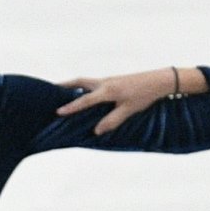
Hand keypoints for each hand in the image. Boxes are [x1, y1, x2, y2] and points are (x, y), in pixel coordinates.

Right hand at [58, 65, 196, 133]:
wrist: (159, 81)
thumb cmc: (145, 95)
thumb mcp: (129, 110)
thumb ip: (112, 120)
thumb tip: (96, 131)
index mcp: (108, 90)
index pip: (85, 100)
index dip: (71, 107)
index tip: (58, 112)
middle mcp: (105, 82)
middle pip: (80, 82)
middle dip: (65, 86)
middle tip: (50, 89)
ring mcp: (108, 80)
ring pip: (86, 81)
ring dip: (73, 85)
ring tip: (62, 91)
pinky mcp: (113, 80)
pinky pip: (93, 83)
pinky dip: (84, 87)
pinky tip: (83, 94)